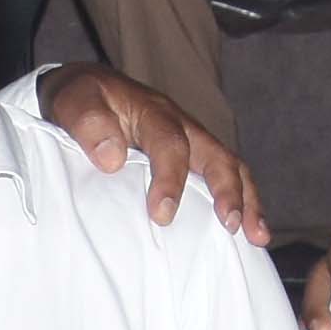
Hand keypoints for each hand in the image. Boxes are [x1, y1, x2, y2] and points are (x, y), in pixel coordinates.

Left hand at [31, 63, 265, 239]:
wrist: (85, 93)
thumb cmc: (79, 100)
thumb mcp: (73, 101)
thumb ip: (88, 123)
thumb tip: (113, 158)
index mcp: (153, 112)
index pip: (170, 144)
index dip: (170, 179)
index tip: (161, 214)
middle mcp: (181, 125)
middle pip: (216, 154)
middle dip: (228, 190)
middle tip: (231, 225)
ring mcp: (191, 142)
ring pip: (229, 167)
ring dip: (246, 201)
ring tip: (257, 237)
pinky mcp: (191, 159)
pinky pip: (222, 177)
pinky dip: (240, 203)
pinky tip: (246, 236)